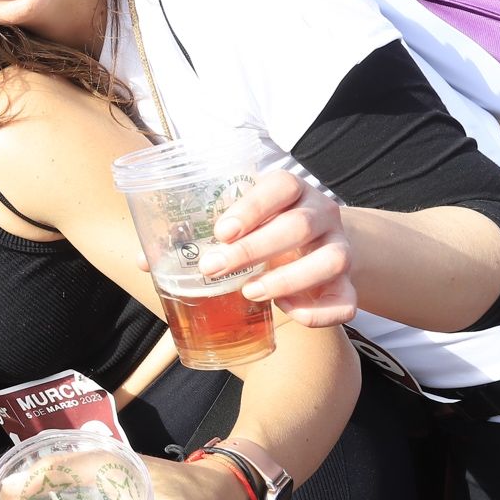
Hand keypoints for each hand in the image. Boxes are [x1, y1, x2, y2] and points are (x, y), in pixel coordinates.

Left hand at [201, 170, 356, 327]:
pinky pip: (345, 302)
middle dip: (253, 249)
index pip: (281, 186)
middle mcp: (322, 214)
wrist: (315, 244)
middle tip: (214, 268)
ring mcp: (340, 248)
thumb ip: (206, 233)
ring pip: (331, 260)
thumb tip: (151, 261)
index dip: (251, 207)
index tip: (221, 232)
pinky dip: (317, 313)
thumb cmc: (265, 229)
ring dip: (286, 280)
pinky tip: (285, 310)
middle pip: (299, 226)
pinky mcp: (348, 284)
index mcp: (293, 191)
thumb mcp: (244, 220)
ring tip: (248, 292)